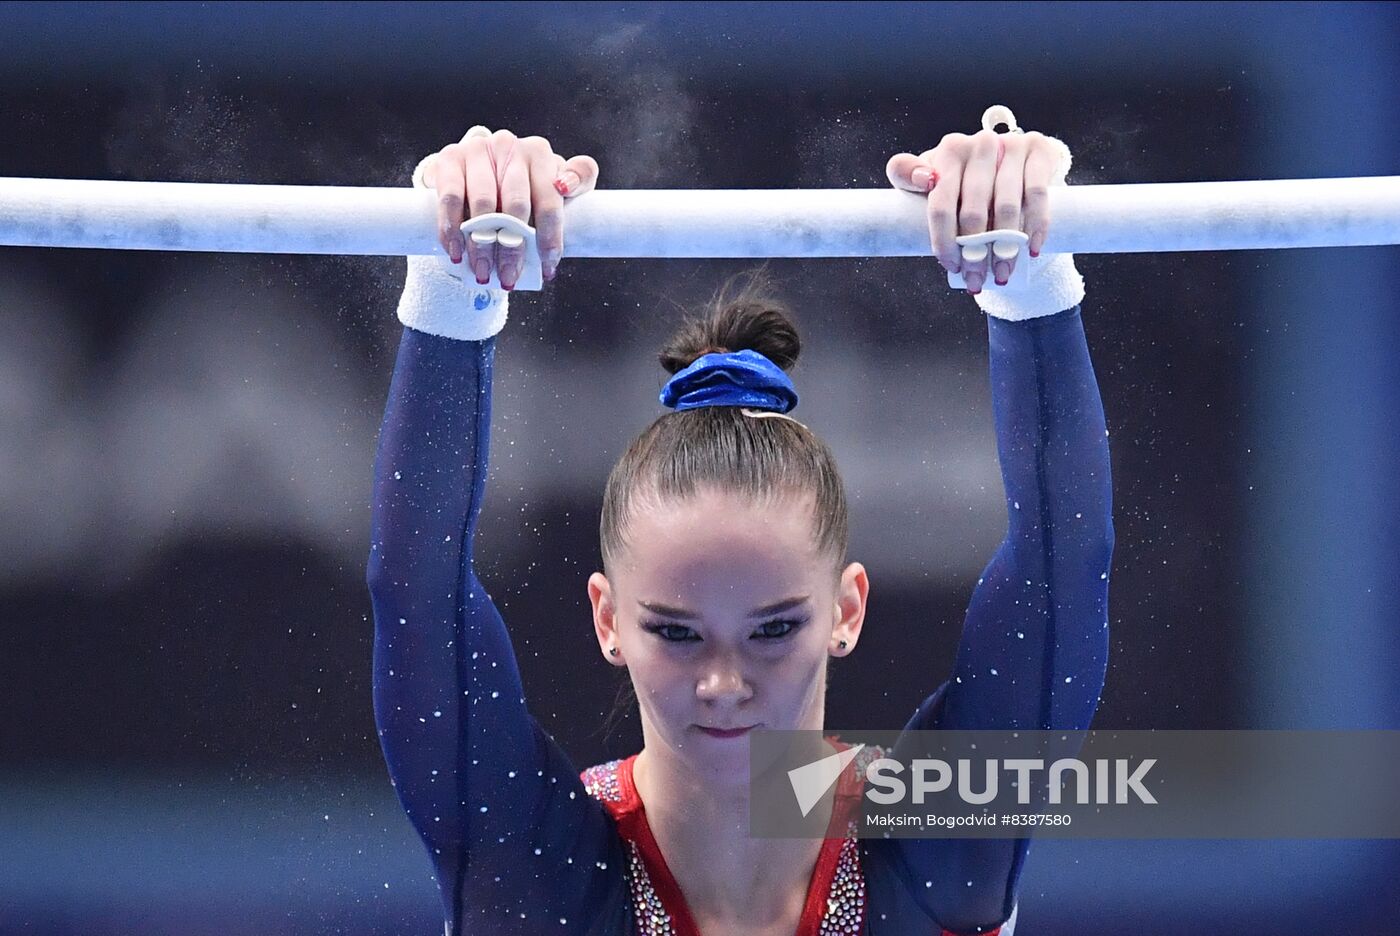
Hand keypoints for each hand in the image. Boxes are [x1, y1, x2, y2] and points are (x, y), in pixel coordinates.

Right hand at [419, 128, 598, 288]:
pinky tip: (456, 251)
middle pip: (515, 205)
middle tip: (509, 277)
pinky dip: (451, 229)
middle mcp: (509, 146)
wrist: (476, 168)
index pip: (549, 198)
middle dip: (513, 247)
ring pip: (483, 204)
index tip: (547, 265)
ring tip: (483, 272)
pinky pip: (450, 198)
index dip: (550, 235)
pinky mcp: (450, 158)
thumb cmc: (522, 184)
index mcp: (539, 154)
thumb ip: (575, 181)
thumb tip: (568, 187)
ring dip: (482, 244)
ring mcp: (478, 150)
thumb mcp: (552, 181)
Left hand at [886, 128, 1064, 294]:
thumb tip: (922, 179)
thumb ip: (908, 173)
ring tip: (1002, 273)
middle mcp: (981, 144)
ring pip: (1006, 206)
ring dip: (1006, 247)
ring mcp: (1012, 145)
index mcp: (949, 151)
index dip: (945, 241)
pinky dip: (1036, 226)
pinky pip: (1037, 194)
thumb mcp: (932, 174)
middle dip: (974, 253)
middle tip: (977, 280)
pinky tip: (1032, 249)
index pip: (941, 204)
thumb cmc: (964, 177)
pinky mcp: (1039, 151)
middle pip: (973, 211)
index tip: (952, 266)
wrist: (1009, 161)